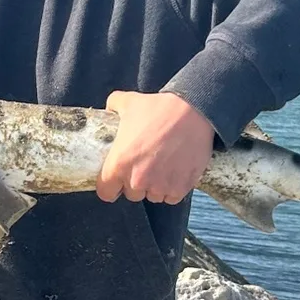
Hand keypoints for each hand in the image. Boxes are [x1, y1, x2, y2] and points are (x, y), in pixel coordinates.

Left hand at [95, 91, 214, 203]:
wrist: (194, 111)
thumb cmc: (159, 108)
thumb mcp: (128, 102)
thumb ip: (112, 106)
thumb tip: (109, 109)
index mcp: (118, 163)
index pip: (106, 192)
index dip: (110, 187)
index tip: (116, 181)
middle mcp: (137, 179)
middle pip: (131, 194)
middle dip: (135, 183)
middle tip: (144, 165)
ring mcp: (160, 186)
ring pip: (152, 196)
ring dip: (155, 186)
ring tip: (162, 166)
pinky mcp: (180, 188)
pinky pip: (171, 197)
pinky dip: (173, 188)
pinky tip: (175, 172)